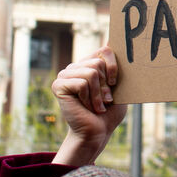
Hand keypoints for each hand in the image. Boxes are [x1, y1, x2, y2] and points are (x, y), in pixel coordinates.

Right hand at [52, 47, 126, 165]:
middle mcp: (76, 66)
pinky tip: (86, 107)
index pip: (104, 49)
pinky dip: (89, 98)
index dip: (113, 66)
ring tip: (96, 105)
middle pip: (99, 61)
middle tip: (105, 99)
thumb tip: (112, 43)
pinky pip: (82, 83)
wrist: (97, 132)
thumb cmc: (109, 112)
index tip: (115, 83)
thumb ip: (116, 68)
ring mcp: (65, 74)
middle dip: (106, 84)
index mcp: (89, 64)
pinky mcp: (59, 85)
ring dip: (98, 94)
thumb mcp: (118, 87)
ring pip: (91, 72)